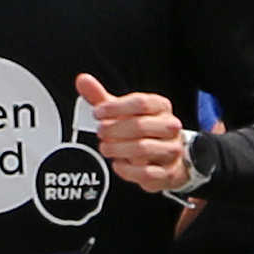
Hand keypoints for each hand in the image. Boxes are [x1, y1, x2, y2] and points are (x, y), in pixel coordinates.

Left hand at [81, 75, 200, 193]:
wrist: (166, 156)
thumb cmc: (142, 130)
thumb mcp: (122, 111)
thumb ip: (102, 97)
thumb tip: (82, 80)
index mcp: (160, 107)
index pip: (140, 103)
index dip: (114, 108)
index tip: (98, 113)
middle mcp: (170, 127)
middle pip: (140, 126)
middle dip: (113, 130)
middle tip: (100, 132)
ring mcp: (171, 150)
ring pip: (142, 149)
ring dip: (117, 149)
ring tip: (106, 148)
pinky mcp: (167, 172)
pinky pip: (145, 172)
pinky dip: (126, 169)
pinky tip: (118, 164)